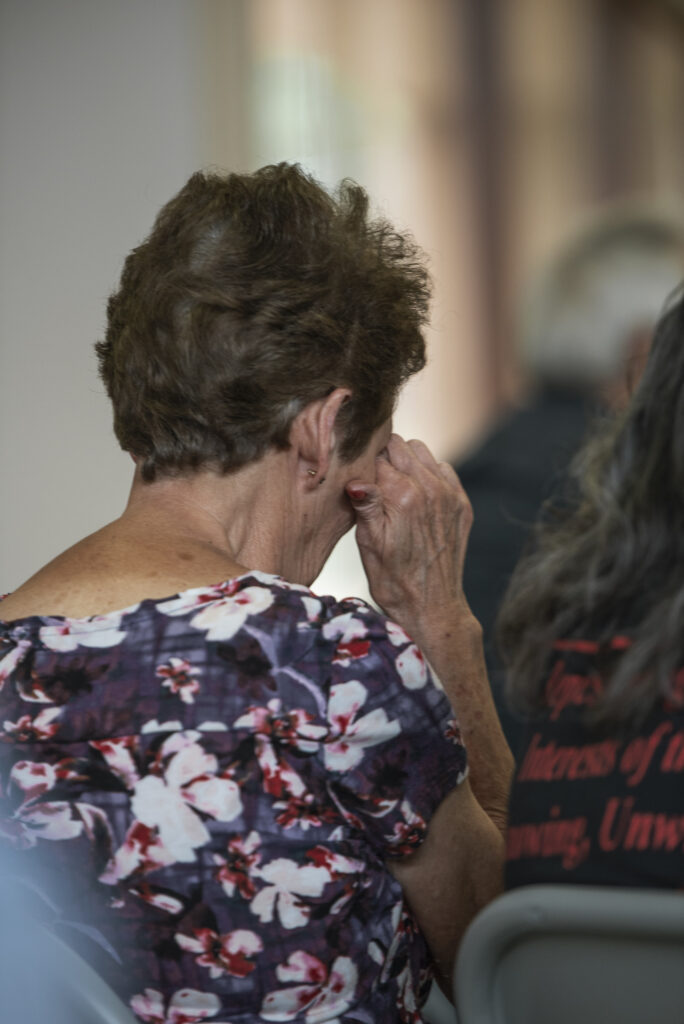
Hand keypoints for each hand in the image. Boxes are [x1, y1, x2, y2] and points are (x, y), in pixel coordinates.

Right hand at [346, 434, 473, 631]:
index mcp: (402, 496)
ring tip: (394, 488)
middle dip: (383, 458)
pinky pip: (443, 469)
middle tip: (374, 482)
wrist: (431, 607)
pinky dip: (428, 474)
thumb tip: (355, 480)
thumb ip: (365, 506)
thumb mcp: (369, 544)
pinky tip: (417, 496)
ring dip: (406, 462)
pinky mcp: (462, 504)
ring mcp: (450, 495)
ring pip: (421, 452)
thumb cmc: (393, 581)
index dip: (362, 465)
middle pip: (399, 446)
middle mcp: (430, 488)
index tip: (357, 478)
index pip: (376, 456)